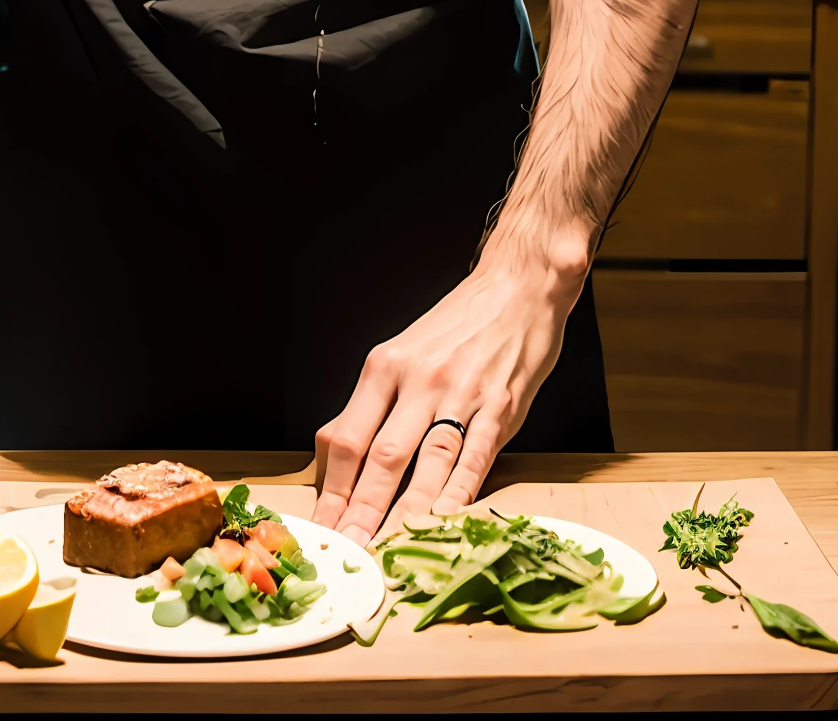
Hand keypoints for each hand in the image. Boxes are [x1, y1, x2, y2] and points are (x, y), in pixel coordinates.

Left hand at [310, 250, 581, 546]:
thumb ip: (376, 403)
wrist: (514, 287)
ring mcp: (462, 393)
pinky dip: (458, 493)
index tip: (322, 524)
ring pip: (426, 463)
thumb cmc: (455, 326)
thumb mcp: (403, 353)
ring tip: (387, 549)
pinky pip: (475, 457)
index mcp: (386, 365)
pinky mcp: (502, 406)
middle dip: (360, 510)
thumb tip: (339, 454)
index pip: (347, 437)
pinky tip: (443, 522)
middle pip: (381, 456)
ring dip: (404, 513)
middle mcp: (419, 380)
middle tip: (347, 550)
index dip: (332, 488)